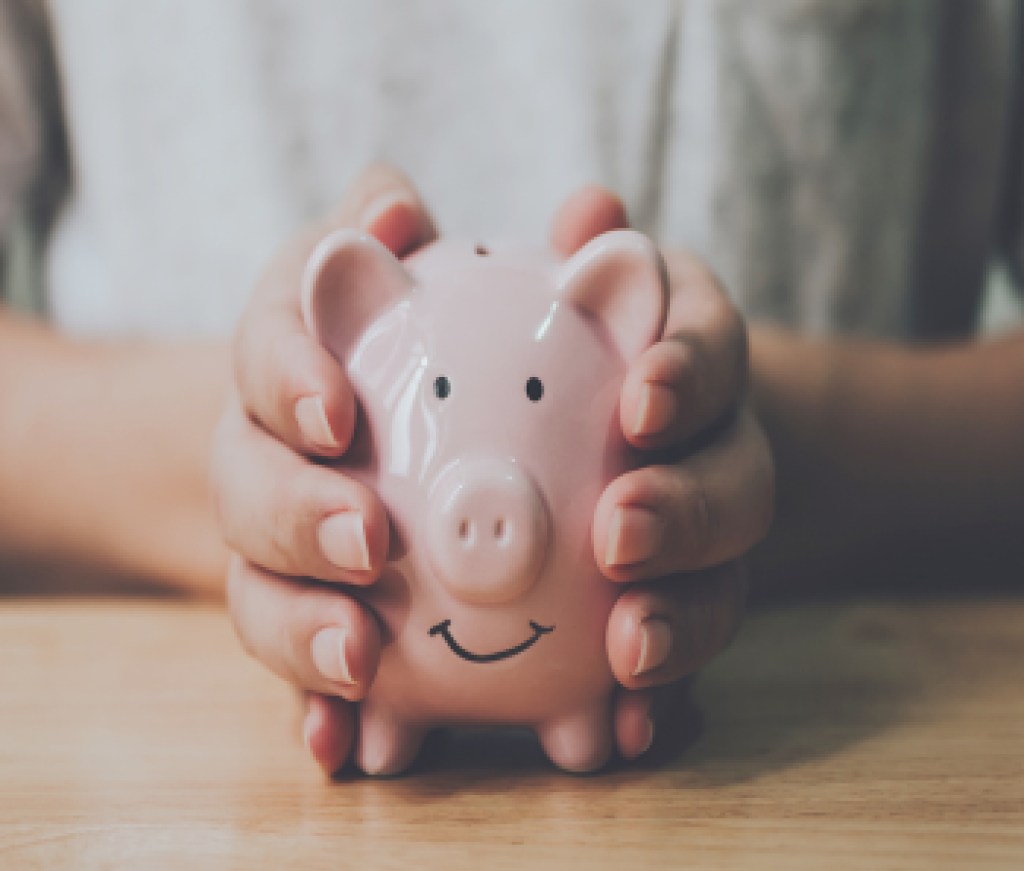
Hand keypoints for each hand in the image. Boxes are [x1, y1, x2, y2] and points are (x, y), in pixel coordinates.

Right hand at [210, 164, 437, 773]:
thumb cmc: (371, 339)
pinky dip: (315, 710)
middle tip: (368, 540)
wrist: (324, 432)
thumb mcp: (372, 271)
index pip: (265, 354)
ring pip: (260, 593)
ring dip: (301, 631)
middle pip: (250, 490)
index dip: (288, 378)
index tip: (336, 410)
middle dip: (299, 515)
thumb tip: (397, 202)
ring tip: (361, 664)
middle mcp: (259, 459)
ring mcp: (271, 550)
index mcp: (282, 365)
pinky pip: (298, 670)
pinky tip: (346, 747)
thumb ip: (383, 228)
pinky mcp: (298, 618)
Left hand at [556, 190, 773, 759]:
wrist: (598, 442)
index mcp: (686, 363)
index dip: (689, 373)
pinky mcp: (676, 613)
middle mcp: (715, 452)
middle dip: (687, 510)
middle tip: (620, 532)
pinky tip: (620, 734)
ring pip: (721, 585)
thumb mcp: (565, 298)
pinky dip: (660, 701)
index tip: (641, 400)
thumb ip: (578, 263)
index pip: (711, 351)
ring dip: (681, 621)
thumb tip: (592, 209)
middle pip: (737, 483)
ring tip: (627, 655)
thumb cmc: (559, 355)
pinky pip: (680, 661)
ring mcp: (703, 545)